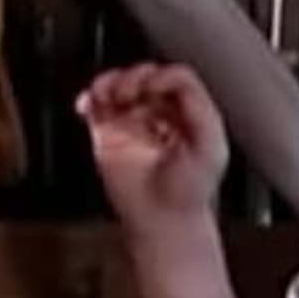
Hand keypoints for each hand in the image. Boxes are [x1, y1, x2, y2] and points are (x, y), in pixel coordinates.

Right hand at [77, 63, 228, 224]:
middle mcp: (159, 114)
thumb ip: (198, 108)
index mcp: (187, 112)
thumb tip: (171, 84)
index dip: (161, 77)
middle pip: (143, 76)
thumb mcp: (211, 145)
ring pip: (117, 86)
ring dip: (109, 83)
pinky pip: (95, 108)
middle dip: (133, 78)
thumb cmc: (191, 191)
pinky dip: (88, 100)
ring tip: (106, 95)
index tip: (151, 88)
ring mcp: (132, 123)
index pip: (174, 78)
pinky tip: (88, 104)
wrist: (164, 221)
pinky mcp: (108, 136)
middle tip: (129, 93)